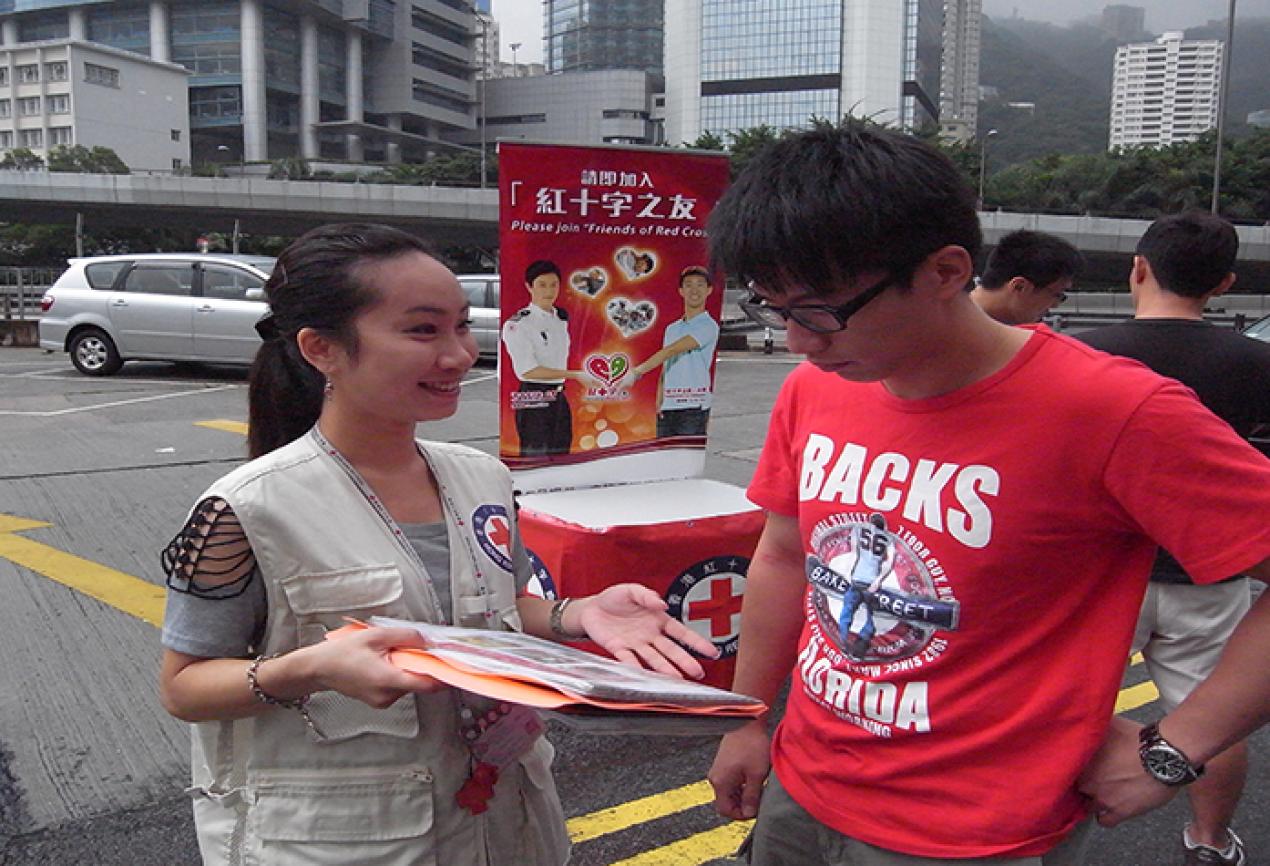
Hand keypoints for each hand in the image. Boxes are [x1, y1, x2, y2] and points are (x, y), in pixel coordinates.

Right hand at [303, 626, 443, 708]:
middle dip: (418, 664)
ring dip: (405, 668)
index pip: (426, 684)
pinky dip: (396, 674)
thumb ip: (405, 637)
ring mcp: (382, 701)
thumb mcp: (375, 636)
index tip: (452, 665)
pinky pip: (397, 687)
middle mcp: (387, 696)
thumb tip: (427, 640)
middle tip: (408, 648)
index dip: (442, 675)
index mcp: (387, 680)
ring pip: (407, 684)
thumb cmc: (342, 653)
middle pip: (417, 682)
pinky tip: (381, 663)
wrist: (318, 668)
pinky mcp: (378, 701)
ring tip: (386, 654)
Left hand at [574, 583, 720, 678]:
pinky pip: (628, 659)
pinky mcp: (619, 649)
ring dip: (665, 668)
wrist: (591, 609)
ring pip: (653, 658)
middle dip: (684, 661)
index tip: (712, 652)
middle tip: (698, 673)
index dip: (696, 642)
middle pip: (670, 650)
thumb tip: (661, 604)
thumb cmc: (614, 598)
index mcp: (657, 620)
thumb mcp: (631, 590)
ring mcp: (636, 644)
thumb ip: (646, 595)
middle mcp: (650, 635)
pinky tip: (643, 674)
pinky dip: (634, 665)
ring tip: (677, 679)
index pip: (681, 632)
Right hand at [708, 720, 770, 819]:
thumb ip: (752, 797)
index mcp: (721, 783)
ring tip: (758, 787)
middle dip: (742, 805)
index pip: (725, 810)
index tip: (755, 810)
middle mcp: (715, 777)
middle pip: (726, 802)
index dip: (740, 815)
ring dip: (742, 795)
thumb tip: (749, 813)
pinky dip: (740, 785)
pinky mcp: (723, 763)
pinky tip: (752, 778)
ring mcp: (718, 770)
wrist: (746, 722)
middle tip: (759, 800)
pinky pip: (729, 782)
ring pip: (728, 792)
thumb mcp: (756, 775)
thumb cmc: (751, 746)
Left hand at [1077, 715, 1178, 825]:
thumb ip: (1094, 724)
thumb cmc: (1138, 738)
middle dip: (1085, 783)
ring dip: (1094, 800)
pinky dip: (1105, 817)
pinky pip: (1104, 821)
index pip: (1064, 769)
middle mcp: (1087, 780)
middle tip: (1096, 778)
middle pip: (1076, 787)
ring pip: (1088, 805)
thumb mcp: (1110, 723)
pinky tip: (1110, 809)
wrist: (1164, 757)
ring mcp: (1102, 798)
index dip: (1072, 768)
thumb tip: (1086, 720)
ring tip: (1104, 793)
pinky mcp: (1120, 812)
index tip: (1079, 768)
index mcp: (1081, 760)